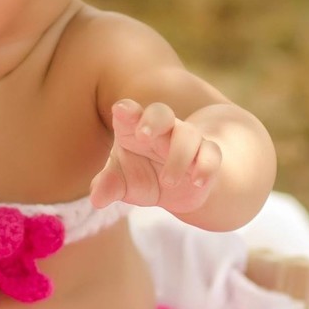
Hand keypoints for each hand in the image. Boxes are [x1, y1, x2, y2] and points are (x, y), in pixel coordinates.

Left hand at [89, 99, 221, 212]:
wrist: (179, 188)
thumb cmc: (142, 176)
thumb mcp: (123, 184)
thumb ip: (109, 187)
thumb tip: (96, 199)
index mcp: (134, 129)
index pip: (129, 112)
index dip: (126, 110)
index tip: (120, 111)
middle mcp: (161, 130)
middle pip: (161, 112)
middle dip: (153, 120)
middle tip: (143, 135)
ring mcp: (186, 140)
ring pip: (188, 134)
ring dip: (178, 156)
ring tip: (167, 181)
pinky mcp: (206, 155)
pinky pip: (212, 153)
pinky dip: (206, 166)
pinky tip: (197, 182)